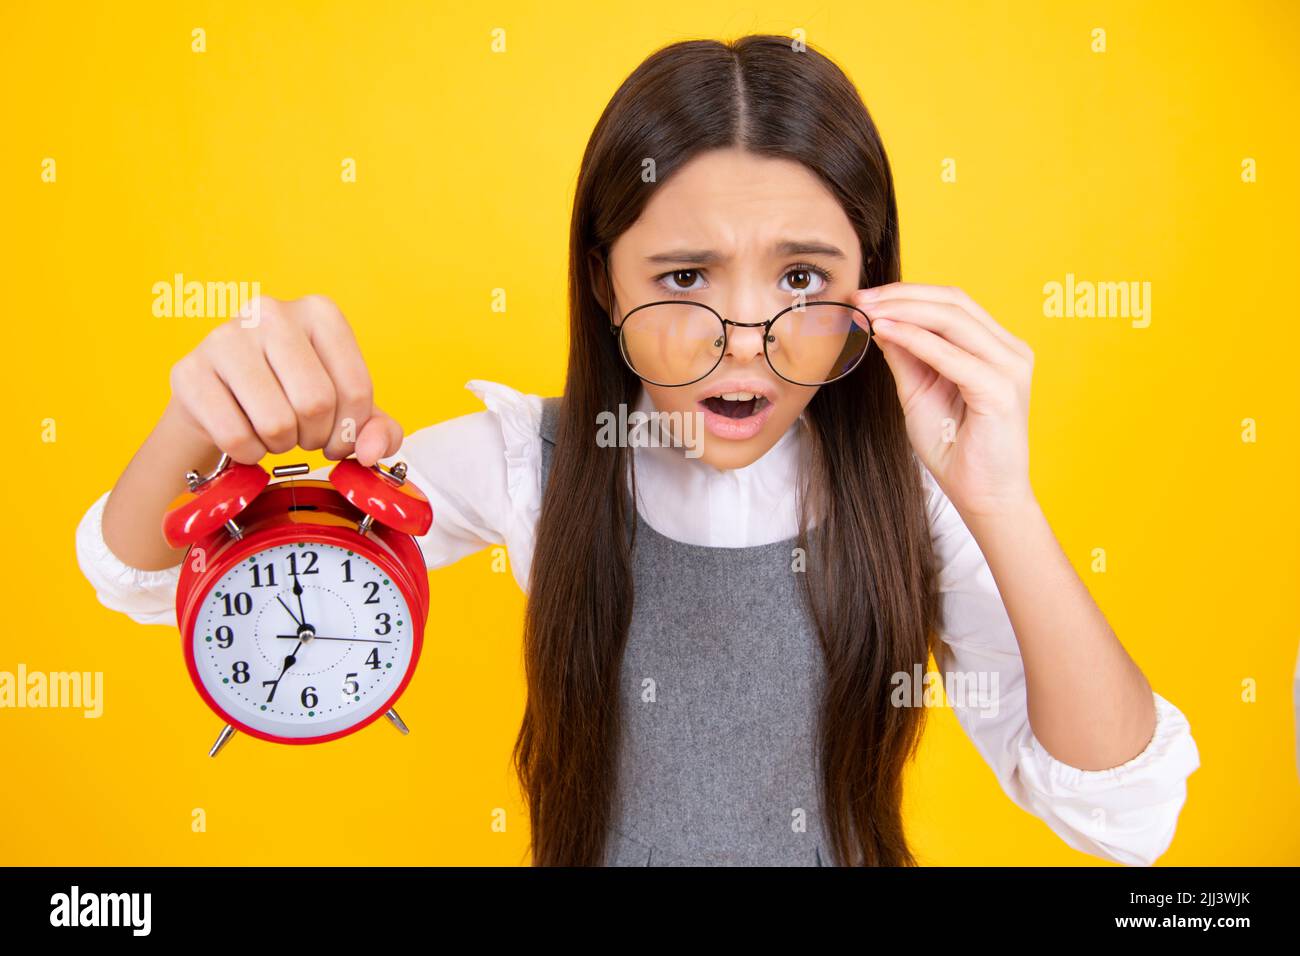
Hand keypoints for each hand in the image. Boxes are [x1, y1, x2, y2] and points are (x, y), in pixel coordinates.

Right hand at [166, 295, 402, 466]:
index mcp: (319, 312)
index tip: (337, 438)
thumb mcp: (345, 409)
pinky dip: (248, 453)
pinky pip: (236, 437)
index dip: (351, 431)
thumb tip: (372, 451)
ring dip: (281, 445)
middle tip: (302, 435)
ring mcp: (225, 337)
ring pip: (276, 422)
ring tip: (273, 433)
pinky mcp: (188, 371)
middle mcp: (270, 312)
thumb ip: (380, 430)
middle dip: (315, 437)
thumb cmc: (290, 397)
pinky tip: (244, 436)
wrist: (219, 402)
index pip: (356, 389)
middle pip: (316, 404)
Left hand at [853, 283, 1035, 518]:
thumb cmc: (955, 449)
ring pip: (953, 319)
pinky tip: (885, 333)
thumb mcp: (920, 393)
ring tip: (868, 310)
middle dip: (901, 295)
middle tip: (860, 297)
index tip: (864, 296)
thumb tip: (881, 321)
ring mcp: (1010, 368)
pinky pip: (952, 355)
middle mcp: (1009, 351)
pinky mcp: (1001, 390)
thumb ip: (907, 357)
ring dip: (904, 310)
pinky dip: (915, 339)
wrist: (981, 496)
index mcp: (996, 348)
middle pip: (954, 302)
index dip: (906, 294)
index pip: (952, 304)